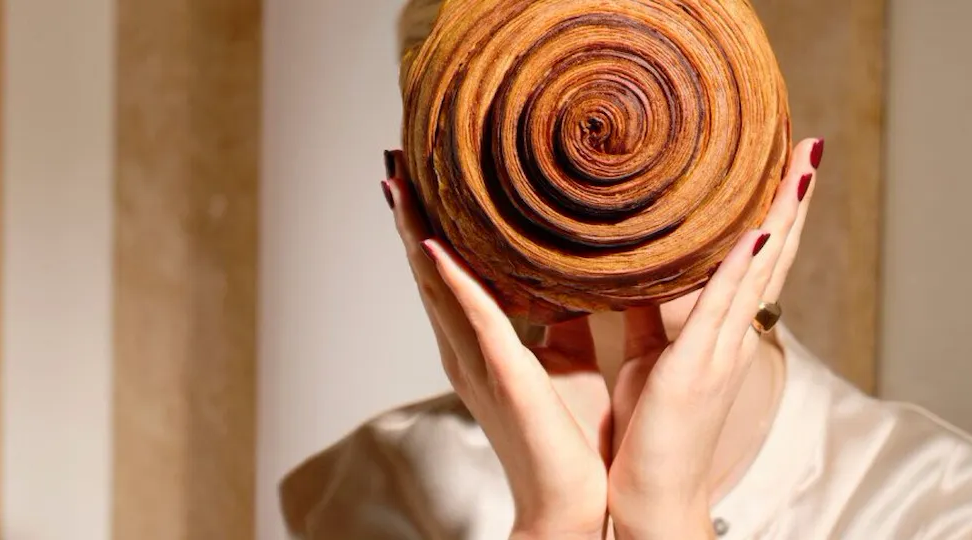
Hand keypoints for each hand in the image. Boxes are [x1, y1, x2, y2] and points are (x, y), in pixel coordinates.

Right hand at [384, 156, 609, 538]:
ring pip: (438, 286)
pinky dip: (452, 282)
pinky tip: (434, 246)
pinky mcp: (503, 376)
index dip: (430, 225)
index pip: (448, 273)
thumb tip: (577, 271)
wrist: (570, 501)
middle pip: (429, 271)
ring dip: (416, 234)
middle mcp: (467, 350)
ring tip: (399, 185)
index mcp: (481, 345)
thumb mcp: (568, 359)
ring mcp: (479, 362)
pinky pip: (474, 320)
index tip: (421, 177)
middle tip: (394, 162)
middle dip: (410, 217)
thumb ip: (561, 317)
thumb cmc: (570, 438)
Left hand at [606, 139, 821, 538]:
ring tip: (800, 167)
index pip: (755, 262)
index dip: (773, 214)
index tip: (784, 166)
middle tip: (810, 148)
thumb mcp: (649, 359)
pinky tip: (758, 230)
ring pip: (759, 270)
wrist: (654, 501)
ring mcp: (720, 352)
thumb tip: (638, 264)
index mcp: (721, 336)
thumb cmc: (649, 438)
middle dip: (791, 202)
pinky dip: (743, 267)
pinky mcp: (695, 369)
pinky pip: (723, 308)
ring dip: (782, 216)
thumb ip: (652, 313)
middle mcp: (731, 339)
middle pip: (772, 256)